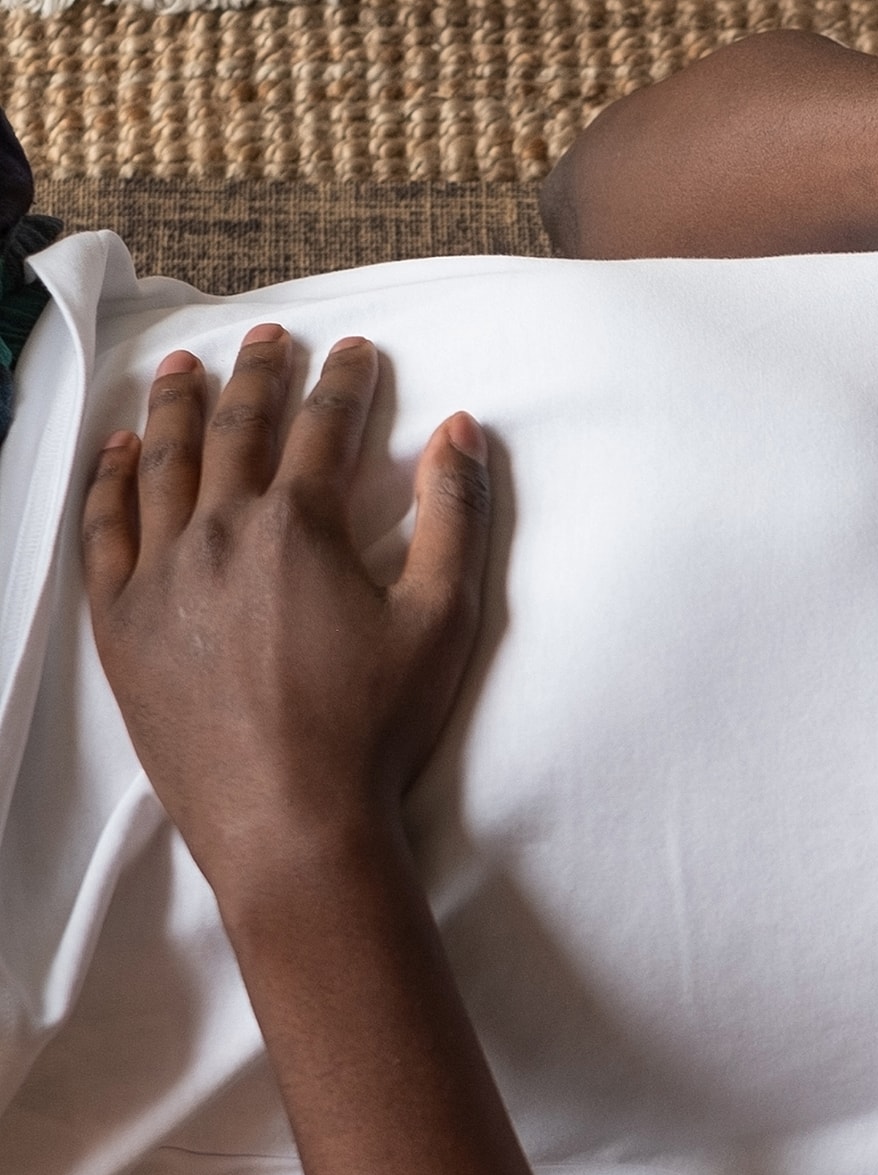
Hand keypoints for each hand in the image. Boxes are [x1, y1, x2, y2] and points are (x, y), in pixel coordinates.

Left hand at [81, 325, 491, 889]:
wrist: (291, 821)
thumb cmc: (375, 728)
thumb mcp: (443, 620)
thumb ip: (455, 517)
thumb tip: (461, 431)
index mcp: (301, 526)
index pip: (325, 427)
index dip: (346, 381)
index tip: (356, 349)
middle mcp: (220, 532)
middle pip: (237, 429)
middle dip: (259, 374)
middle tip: (270, 338)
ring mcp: (160, 575)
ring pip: (161, 464)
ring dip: (174, 406)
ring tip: (183, 365)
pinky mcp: (121, 621)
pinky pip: (104, 529)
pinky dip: (110, 479)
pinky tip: (118, 451)